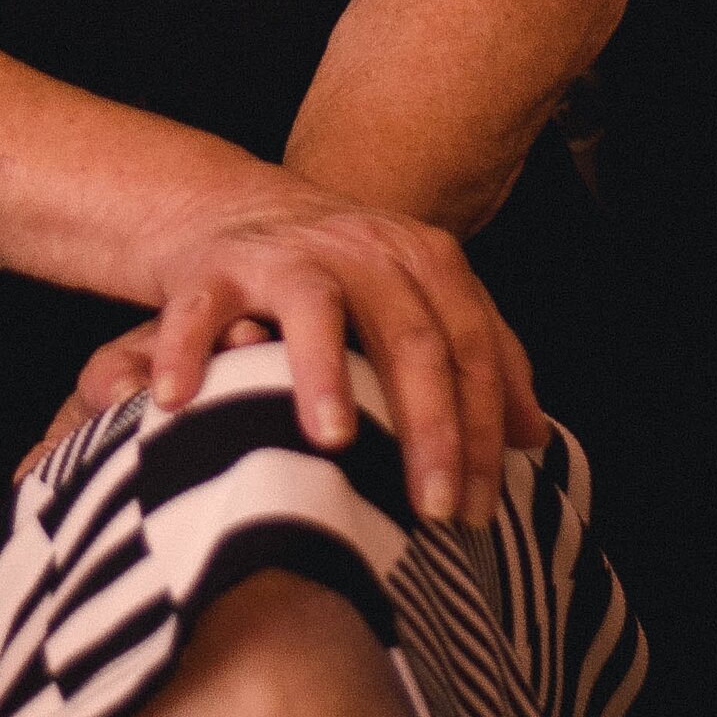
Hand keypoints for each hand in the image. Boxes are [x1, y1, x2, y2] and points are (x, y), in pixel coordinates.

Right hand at [17, 191, 545, 527]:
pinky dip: (186, 350)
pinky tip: (183, 401)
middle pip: (409, 334)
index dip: (481, 427)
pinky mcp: (216, 267)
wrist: (244, 208)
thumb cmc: (346, 279)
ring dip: (324, 372)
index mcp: (421, 259)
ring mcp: (287, 255)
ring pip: (314, 308)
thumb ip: (483, 357)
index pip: (470, 344)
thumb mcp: (421, 301)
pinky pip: (200, 310)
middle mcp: (361, 250)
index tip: (480, 507)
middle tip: (432, 508)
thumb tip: (534, 437)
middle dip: (427, 425)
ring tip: (333, 440)